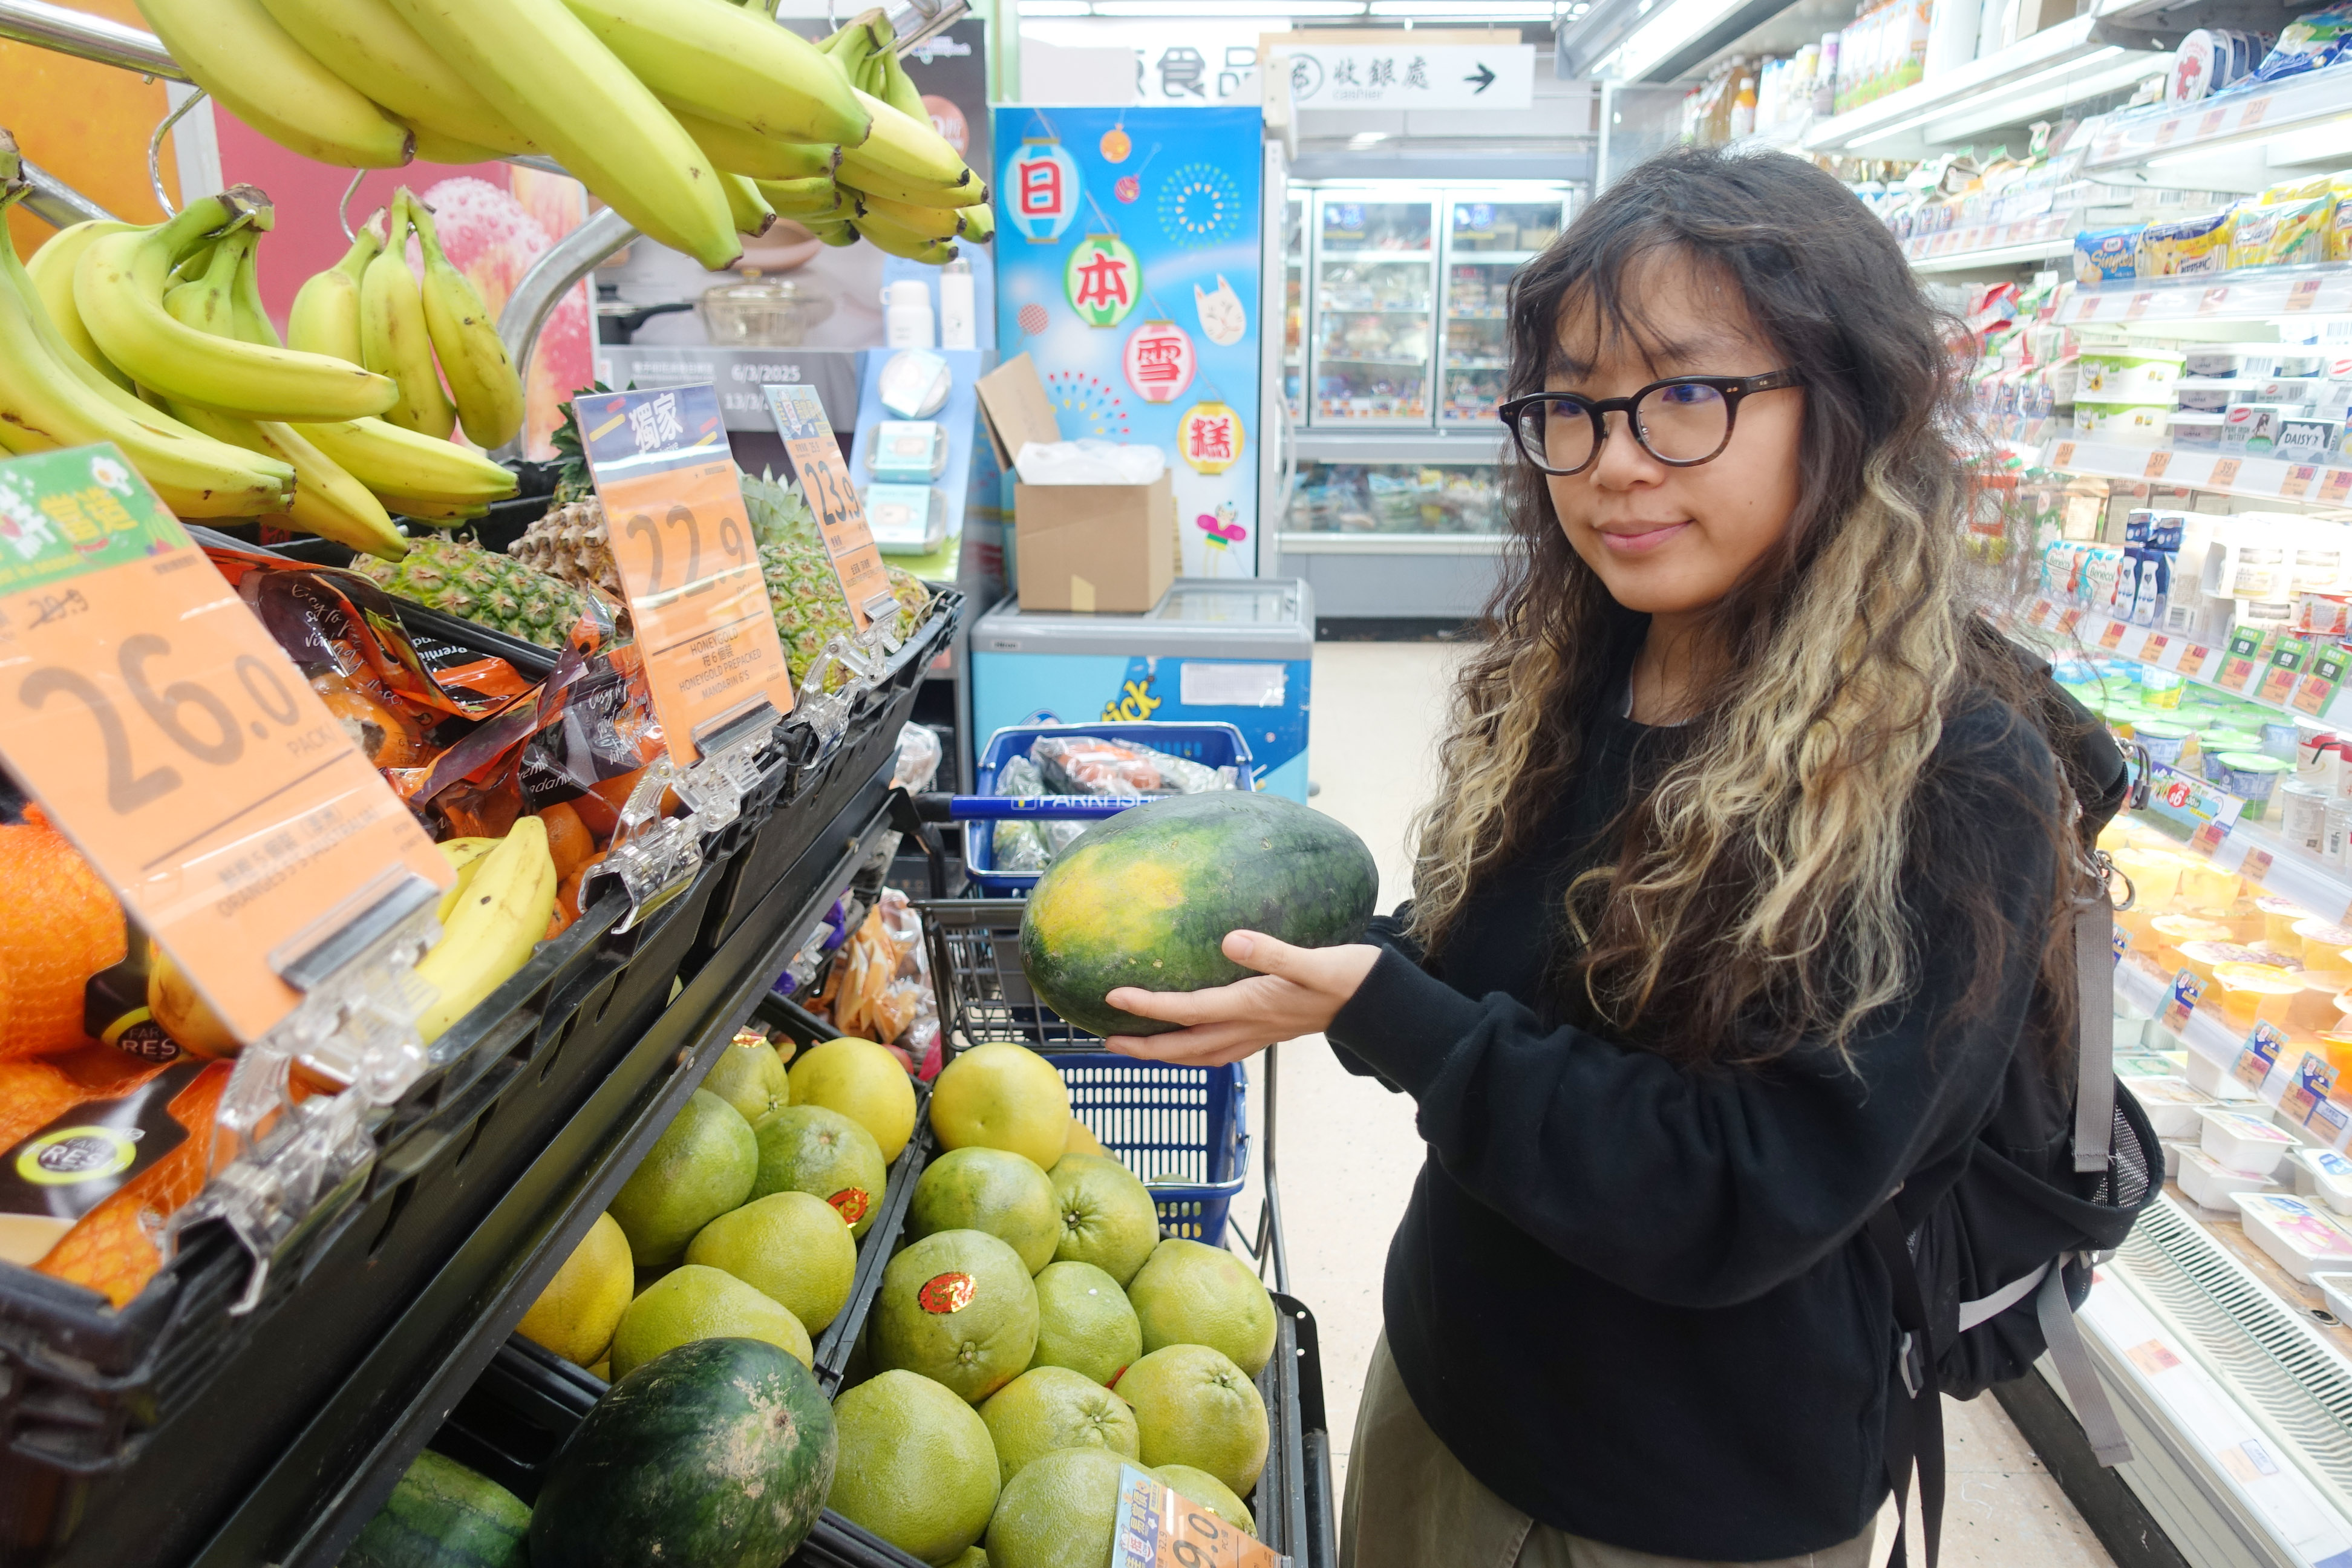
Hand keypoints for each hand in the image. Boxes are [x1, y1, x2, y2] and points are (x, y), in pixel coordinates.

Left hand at [1102, 932, 1380, 1066]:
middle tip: (1105, 1040)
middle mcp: (1249, 1027)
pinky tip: (1188, 1043)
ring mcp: (1258, 1035)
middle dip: (1144, 1046)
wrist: (1382, 1007)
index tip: (1112, 997)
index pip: (1187, 1010)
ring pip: (1200, 1055)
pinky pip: (1220, 1050)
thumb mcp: (1315, 959)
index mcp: (1252, 1006)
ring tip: (1135, 1048)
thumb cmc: (1351, 978)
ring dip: (1165, 1055)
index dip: (1147, 1006)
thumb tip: (1231, 940)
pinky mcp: (1268, 1032)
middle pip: (1185, 1046)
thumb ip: (1273, 952)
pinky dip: (1194, 1052)